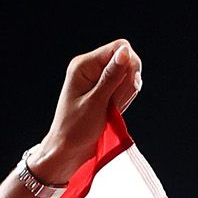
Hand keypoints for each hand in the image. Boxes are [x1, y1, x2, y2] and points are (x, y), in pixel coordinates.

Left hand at [31, 38, 142, 181]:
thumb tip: (125, 52)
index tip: (127, 86)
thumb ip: (111, 77)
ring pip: (129, 75)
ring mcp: (99, 78)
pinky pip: (126, 87)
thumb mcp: (95, 103)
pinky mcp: (105, 89)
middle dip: (128, 82)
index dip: (129, 64)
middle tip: (114, 103)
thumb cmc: (75, 130)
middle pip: (127, 60)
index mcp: (84, 65)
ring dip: (126, 93)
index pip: (120, 47)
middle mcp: (91, 67)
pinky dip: (124, 99)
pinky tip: (113, 111)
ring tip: (111, 109)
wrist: (68, 150)